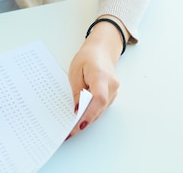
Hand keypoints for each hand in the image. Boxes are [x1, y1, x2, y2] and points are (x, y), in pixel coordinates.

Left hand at [67, 20, 125, 137]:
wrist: (101, 49)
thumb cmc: (87, 57)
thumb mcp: (75, 71)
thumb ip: (77, 91)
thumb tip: (77, 110)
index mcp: (101, 75)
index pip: (99, 98)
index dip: (89, 114)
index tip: (78, 125)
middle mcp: (111, 85)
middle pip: (99, 108)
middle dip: (84, 121)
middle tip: (69, 132)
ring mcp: (114, 91)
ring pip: (100, 110)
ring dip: (87, 118)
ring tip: (72, 128)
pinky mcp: (112, 95)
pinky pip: (101, 107)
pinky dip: (91, 112)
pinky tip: (81, 117)